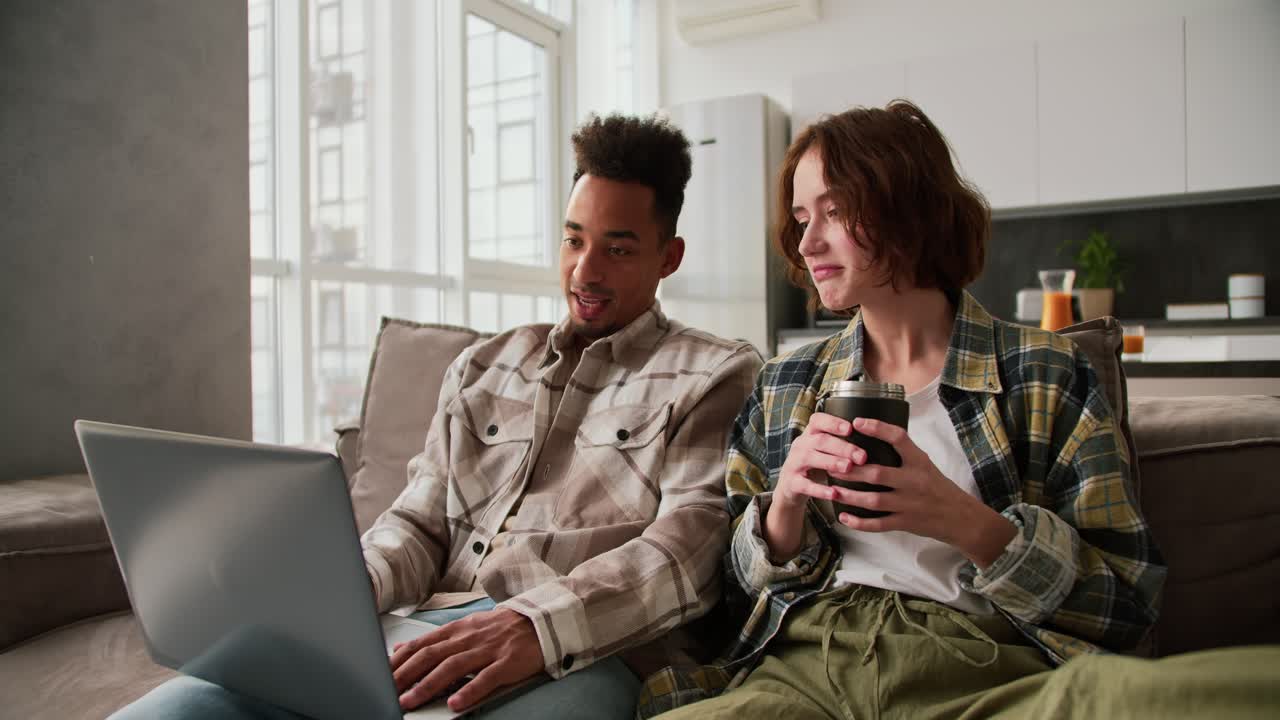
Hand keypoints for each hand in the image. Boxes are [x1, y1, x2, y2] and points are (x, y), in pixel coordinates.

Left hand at [388, 607, 543, 711]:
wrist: (542, 620)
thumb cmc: (502, 628)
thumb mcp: (466, 627)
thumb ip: (436, 640)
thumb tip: (402, 647)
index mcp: (458, 630)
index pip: (422, 644)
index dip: (399, 660)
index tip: (380, 675)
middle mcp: (469, 638)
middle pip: (431, 655)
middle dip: (406, 674)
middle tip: (387, 691)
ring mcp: (488, 649)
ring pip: (453, 667)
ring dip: (428, 685)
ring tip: (411, 701)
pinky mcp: (507, 662)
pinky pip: (486, 678)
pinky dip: (469, 690)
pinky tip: (455, 703)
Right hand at [774, 412, 865, 515]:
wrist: (791, 487)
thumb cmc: (816, 465)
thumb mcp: (825, 451)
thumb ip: (842, 444)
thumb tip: (877, 440)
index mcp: (810, 434)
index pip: (818, 420)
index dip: (834, 423)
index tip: (851, 428)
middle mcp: (800, 445)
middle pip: (820, 440)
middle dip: (842, 447)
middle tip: (862, 456)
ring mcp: (794, 463)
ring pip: (810, 458)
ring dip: (831, 462)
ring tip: (848, 468)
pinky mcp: (792, 483)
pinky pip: (805, 485)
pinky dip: (820, 489)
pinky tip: (834, 493)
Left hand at [831, 417, 1015, 568]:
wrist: (961, 518)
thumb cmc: (938, 487)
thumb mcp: (925, 464)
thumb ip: (903, 454)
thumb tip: (875, 435)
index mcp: (919, 462)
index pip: (899, 438)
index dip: (877, 428)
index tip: (856, 422)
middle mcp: (914, 481)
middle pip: (878, 473)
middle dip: (851, 470)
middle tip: (831, 464)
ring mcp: (910, 504)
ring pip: (874, 500)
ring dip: (850, 495)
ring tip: (831, 490)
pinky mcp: (906, 523)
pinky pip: (879, 524)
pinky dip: (859, 522)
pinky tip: (843, 517)